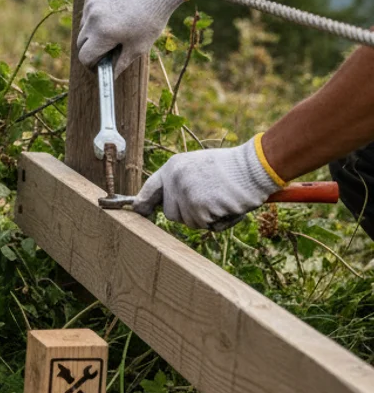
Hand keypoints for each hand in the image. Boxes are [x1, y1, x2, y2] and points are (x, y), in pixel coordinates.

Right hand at [77, 0, 187, 76]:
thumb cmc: (151, 18)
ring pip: (84, 23)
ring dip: (94, 28)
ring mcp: (91, 2)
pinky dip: (97, 11)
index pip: (85, 57)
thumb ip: (121, 63)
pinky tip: (114, 7)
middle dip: (91, 47)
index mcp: (103, 34)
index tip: (99, 65)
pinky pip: (89, 6)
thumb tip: (110, 77)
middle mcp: (92, 18)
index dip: (92, 64)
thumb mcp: (139, 46)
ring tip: (114, 24)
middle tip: (107, 46)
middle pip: (81, 41)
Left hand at [131, 137, 283, 230]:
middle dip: (188, 213)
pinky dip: (219, 222)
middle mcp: (174, 180)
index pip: (150, 189)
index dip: (143, 203)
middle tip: (210, 200)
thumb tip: (168, 205)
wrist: (254, 166)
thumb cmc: (233, 169)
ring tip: (222, 199)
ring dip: (206, 218)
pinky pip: (205, 225)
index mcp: (173, 167)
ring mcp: (185, 194)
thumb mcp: (199, 168)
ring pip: (188, 222)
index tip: (139, 211)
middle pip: (170, 213)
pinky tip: (228, 206)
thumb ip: (182, 182)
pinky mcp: (198, 207)